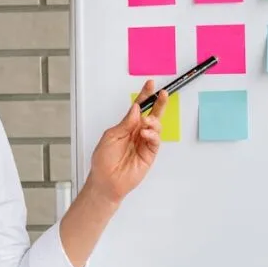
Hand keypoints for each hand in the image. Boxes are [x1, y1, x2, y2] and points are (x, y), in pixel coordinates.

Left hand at [85, 80, 167, 205]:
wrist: (106, 182)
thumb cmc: (104, 161)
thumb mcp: (111, 136)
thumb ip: (125, 123)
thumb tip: (136, 109)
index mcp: (126, 126)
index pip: (138, 108)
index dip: (144, 96)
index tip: (150, 84)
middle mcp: (137, 133)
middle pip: (151, 115)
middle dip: (158, 104)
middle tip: (163, 94)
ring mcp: (144, 143)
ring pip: (155, 127)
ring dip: (153, 121)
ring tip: (146, 123)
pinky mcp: (149, 154)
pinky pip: (155, 141)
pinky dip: (152, 135)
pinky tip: (145, 134)